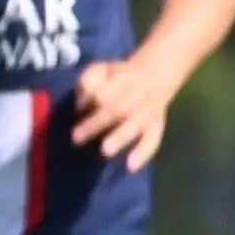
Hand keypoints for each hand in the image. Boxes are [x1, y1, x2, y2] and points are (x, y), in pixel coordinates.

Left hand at [63, 52, 183, 170]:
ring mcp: (150, 112)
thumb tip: (80, 106)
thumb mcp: (102, 68)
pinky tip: (130, 167)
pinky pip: (153, 140)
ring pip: (136, 125)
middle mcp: (139, 96)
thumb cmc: (119, 75)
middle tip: (76, 138)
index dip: (89, 101)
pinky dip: (143, 154)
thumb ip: (88, 81)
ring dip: (121, 138)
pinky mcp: (157, 125)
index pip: (104, 92)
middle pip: (119, 109)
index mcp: (124, 79)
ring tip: (106, 151)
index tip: (77, 110)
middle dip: (97, 124)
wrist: (158, 73)